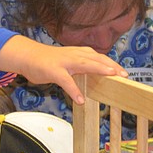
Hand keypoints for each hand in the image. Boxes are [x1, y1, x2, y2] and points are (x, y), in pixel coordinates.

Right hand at [0, 36, 126, 104]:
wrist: (28, 56)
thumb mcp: (68, 62)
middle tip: (124, 74)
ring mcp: (64, 62)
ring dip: (99, 69)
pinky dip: (74, 90)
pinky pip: (66, 81)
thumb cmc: (49, 61)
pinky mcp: (54, 71)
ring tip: (111, 76)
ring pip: (84, 64)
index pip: (99, 57)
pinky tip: (80, 100)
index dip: (112, 64)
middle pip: (96, 59)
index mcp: (79, 53)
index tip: (125, 72)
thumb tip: (95, 78)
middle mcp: (74, 55)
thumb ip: (81, 67)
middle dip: (111, 66)